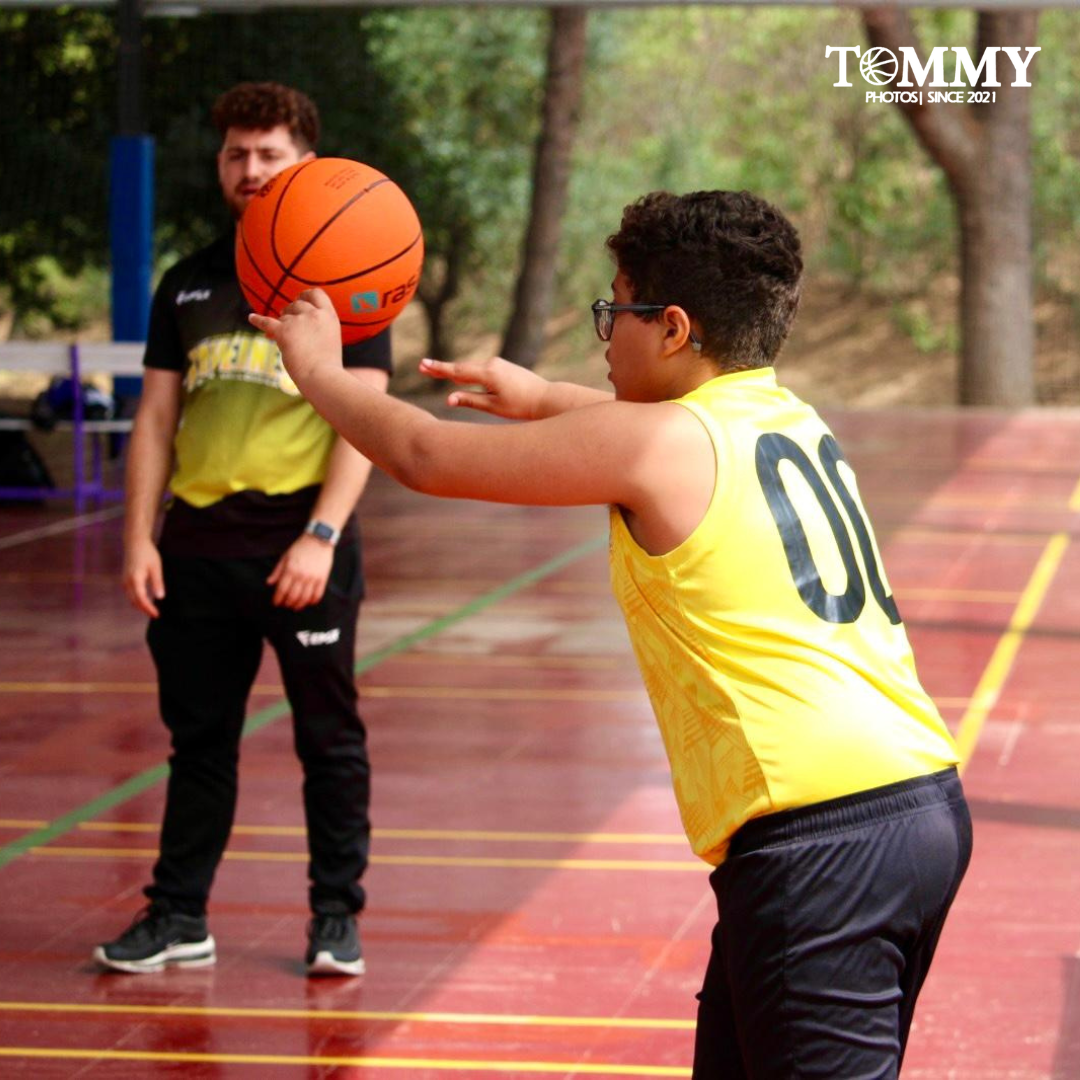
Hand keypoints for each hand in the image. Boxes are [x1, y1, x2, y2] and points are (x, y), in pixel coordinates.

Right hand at [123, 537, 164, 618]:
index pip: (141, 599)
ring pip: (131, 598)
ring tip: (151, 610)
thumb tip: (160, 597)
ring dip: (140, 605)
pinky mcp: (125, 579)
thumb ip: (157, 582)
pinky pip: (130, 593)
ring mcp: (124, 580)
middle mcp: (127, 582)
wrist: (134, 542)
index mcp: (135, 579)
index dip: (148, 608)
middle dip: (144, 609)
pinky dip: (137, 599)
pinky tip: (145, 601)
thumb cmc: (147, 553)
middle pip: (134, 601)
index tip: (157, 614)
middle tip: (156, 614)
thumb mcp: (156, 567)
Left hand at [249, 289, 342, 387]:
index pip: (316, 294)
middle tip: (290, 327)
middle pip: (296, 303)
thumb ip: (319, 326)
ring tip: (286, 342)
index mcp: (329, 316)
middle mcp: (315, 314)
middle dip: (291, 312)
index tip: (300, 300)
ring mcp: (299, 321)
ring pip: (283, 316)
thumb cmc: (327, 365)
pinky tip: (251, 318)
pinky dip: (258, 320)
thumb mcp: (331, 338)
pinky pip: (266, 322)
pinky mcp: (283, 331)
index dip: (306, 296)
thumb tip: (296, 320)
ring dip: (282, 325)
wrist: (322, 377)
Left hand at [267, 533, 333, 609]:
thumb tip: (269, 582)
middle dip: (288, 603)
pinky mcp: (323, 578)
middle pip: (293, 596)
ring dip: (299, 605)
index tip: (276, 603)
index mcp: (290, 569)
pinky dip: (313, 601)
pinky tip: (309, 602)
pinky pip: (318, 594)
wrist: (319, 539)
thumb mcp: (285, 556)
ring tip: (296, 607)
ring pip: (305, 598)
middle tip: (286, 605)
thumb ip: (277, 571)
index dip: (278, 598)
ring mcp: (313, 577)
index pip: (282, 589)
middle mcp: (301, 575)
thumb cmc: (301, 547)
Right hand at [419, 356, 549, 419]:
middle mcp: (492, 364)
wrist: (546, 398)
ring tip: (434, 370)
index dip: (439, 369)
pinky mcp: (503, 366)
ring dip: (455, 372)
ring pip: (472, 370)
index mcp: (489, 374)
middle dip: (442, 369)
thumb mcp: (494, 407)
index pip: (458, 371)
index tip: (423, 364)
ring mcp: (498, 363)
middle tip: (422, 366)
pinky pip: (481, 371)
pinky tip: (459, 376)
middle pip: (462, 368)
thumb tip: (449, 399)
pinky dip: (469, 374)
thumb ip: (470, 400)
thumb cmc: (521, 406)